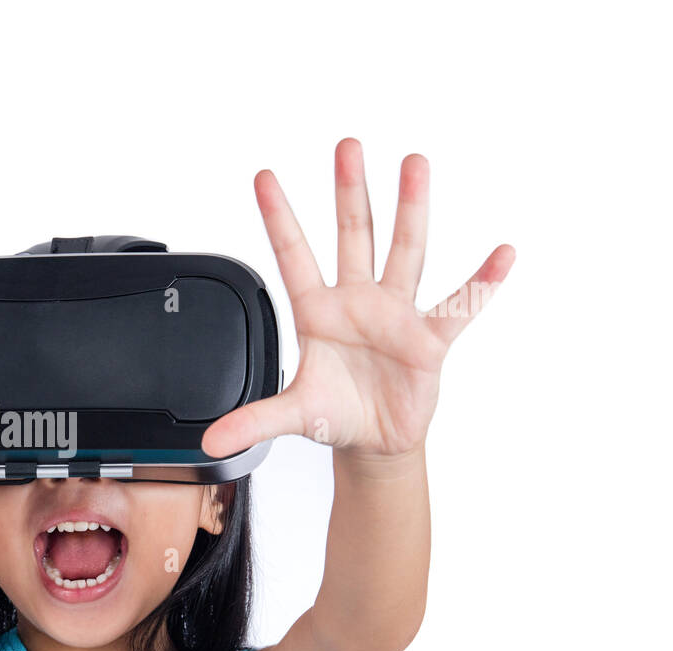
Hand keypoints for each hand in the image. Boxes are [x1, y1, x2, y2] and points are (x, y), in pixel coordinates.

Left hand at [202, 138, 514, 459]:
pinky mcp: (428, 341)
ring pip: (404, 252)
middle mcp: (356, 302)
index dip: (278, 218)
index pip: (292, 256)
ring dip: (410, 209)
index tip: (263, 176)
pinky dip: (482, 283)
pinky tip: (501, 255)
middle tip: (346, 146)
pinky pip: (458, 308)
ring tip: (415, 163)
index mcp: (316, 312)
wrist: (375, 441)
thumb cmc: (335, 414)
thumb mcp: (291, 415)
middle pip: (352, 236)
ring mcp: (395, 314)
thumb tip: (210, 442)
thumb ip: (252, 420)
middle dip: (349, 192)